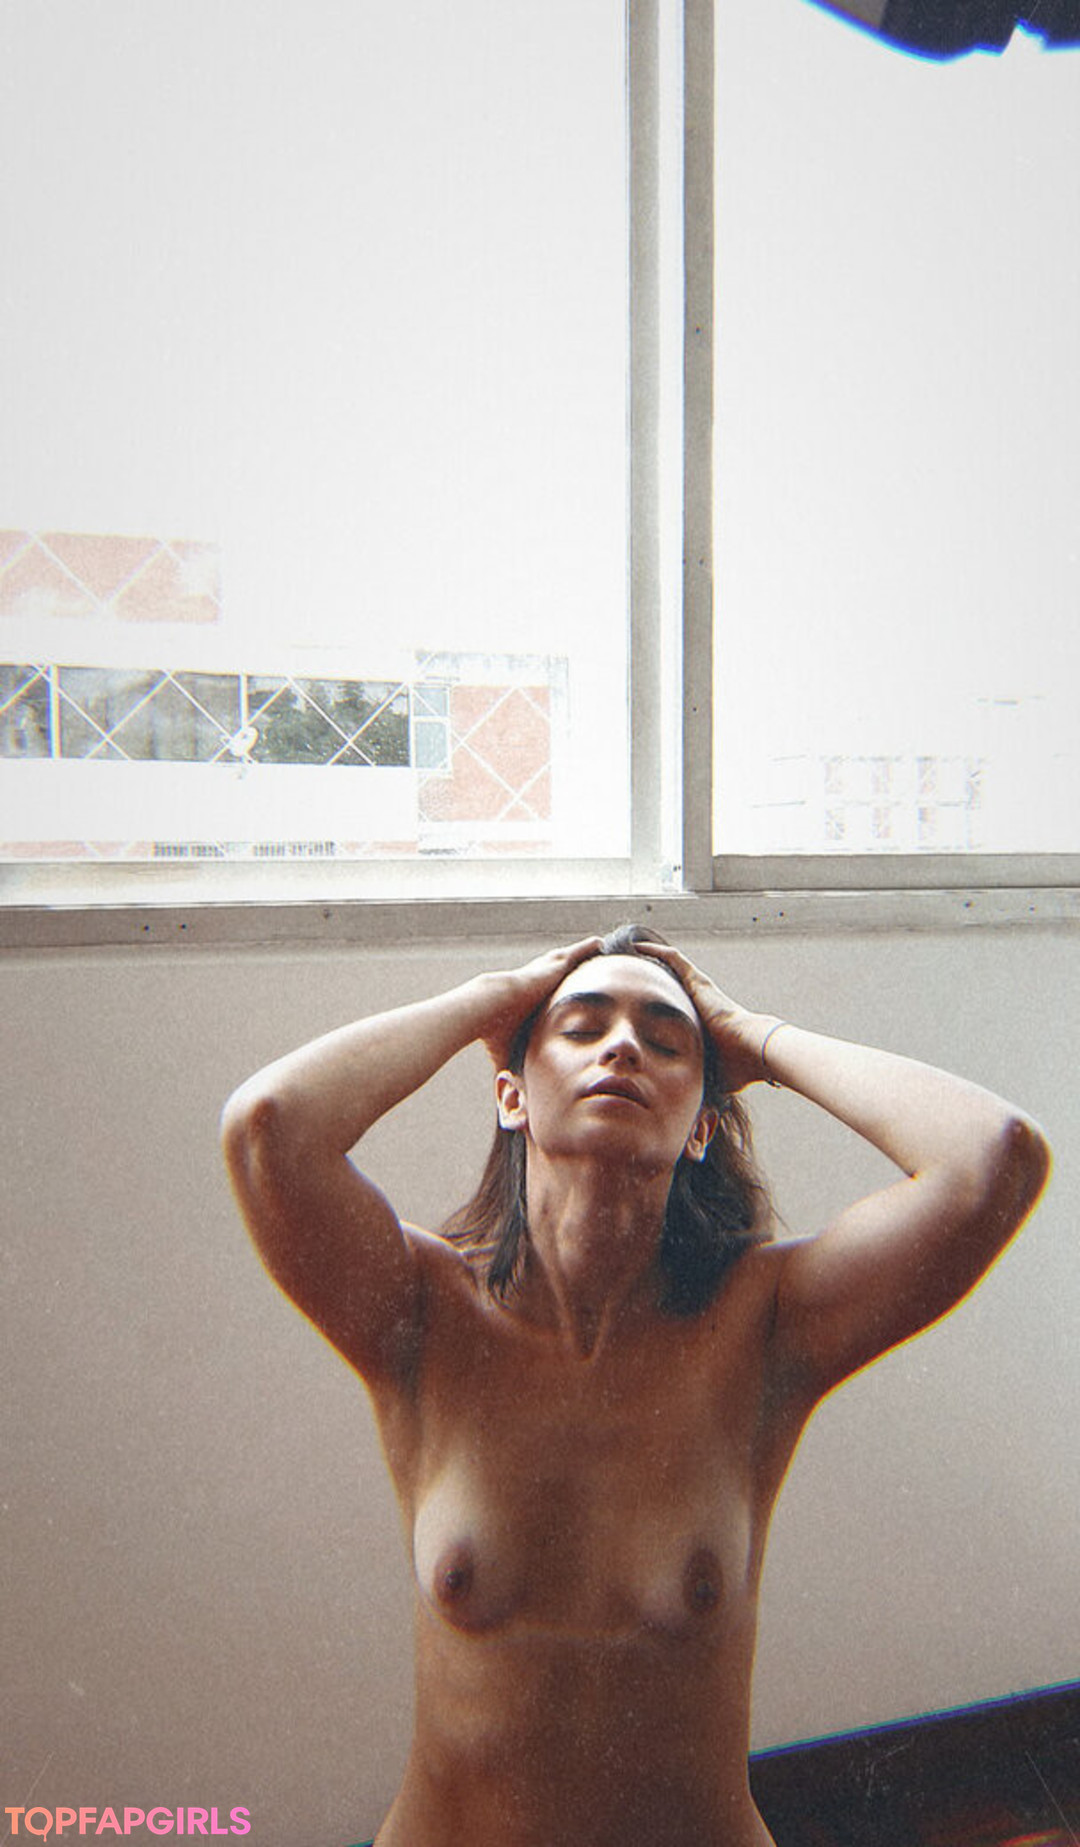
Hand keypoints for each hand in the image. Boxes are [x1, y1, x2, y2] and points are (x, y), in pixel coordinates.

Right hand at [477, 937, 605, 1068]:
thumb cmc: (493, 1031)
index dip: (553, 989)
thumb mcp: (508, 1052)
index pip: (544, 992)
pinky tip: (599, 942)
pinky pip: (576, 953)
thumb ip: (513, 1069)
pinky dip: (587, 947)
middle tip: (582, 963)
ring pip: (568, 959)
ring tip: (596, 947)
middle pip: (557, 970)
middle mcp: (537, 981)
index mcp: (528, 998)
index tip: (563, 992)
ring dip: (581, 953)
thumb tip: (510, 1099)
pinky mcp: (553, 964)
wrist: (488, 1007)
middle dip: (569, 965)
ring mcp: (545, 971)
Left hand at [634, 941, 781, 1091]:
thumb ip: (695, 1085)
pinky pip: (673, 960)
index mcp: (698, 1023)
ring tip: (626, 955)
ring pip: (669, 968)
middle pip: (669, 985)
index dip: (655, 1006)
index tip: (637, 1005)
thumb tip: (687, 1114)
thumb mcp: (707, 1076)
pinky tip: (637, 946)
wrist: (755, 1051)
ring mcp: (700, 990)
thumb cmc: (736, 1068)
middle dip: (648, 980)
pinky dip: (656, 952)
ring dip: (648, 961)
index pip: (672, 1011)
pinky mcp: (699, 982)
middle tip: (625, 976)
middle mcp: (699, 1002)